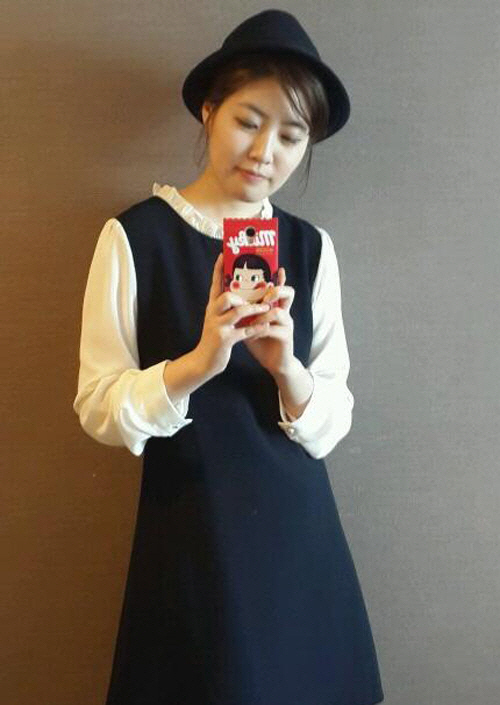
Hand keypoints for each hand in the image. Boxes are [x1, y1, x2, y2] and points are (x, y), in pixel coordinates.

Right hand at [194, 253, 272, 376]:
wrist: (204, 362)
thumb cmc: (215, 339)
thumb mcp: (218, 319)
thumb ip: (227, 307)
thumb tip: (240, 293)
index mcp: (212, 307)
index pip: (215, 283)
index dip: (219, 269)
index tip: (223, 254)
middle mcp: (213, 314)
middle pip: (227, 296)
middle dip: (244, 295)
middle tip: (258, 296)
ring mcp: (218, 327)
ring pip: (238, 312)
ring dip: (255, 310)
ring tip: (266, 309)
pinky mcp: (225, 340)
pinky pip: (244, 331)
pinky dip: (257, 329)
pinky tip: (265, 327)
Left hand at [243, 267, 295, 375]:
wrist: (273, 364)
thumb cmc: (261, 342)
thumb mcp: (249, 323)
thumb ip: (243, 311)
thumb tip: (227, 297)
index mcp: (274, 306)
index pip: (278, 287)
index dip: (278, 277)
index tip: (277, 266)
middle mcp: (283, 312)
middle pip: (288, 292)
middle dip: (277, 290)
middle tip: (265, 295)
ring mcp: (286, 324)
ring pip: (278, 311)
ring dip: (263, 314)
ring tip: (252, 320)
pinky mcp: (286, 337)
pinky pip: (273, 328)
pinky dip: (261, 330)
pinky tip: (254, 334)